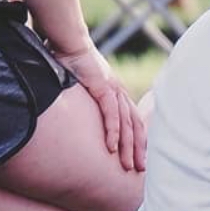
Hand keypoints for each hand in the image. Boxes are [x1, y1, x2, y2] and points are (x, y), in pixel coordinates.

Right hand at [56, 44, 146, 170]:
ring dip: (127, 146)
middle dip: (138, 149)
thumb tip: (73, 113)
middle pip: (134, 125)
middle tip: (140, 170)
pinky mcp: (103, 86)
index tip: (138, 157)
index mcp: (114, 92)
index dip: (136, 139)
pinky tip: (113, 148)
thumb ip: (82, 99)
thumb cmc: (71, 60)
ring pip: (125, 123)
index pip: (131, 120)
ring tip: (128, 166)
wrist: (69, 40)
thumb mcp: (80, 85)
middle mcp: (118, 92)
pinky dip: (113, 131)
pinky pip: (111, 113)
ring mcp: (112, 89)